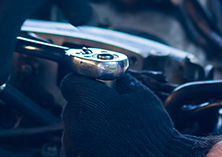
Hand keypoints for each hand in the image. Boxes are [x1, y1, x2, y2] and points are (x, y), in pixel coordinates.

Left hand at [61, 74, 213, 156]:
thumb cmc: (150, 131)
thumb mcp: (141, 95)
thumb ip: (121, 82)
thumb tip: (114, 77)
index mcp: (88, 102)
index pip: (71, 81)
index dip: (85, 79)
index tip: (97, 82)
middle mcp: (74, 124)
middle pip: (74, 104)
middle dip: (90, 103)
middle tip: (112, 107)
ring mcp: (74, 145)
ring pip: (76, 125)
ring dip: (90, 123)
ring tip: (114, 128)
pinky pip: (80, 143)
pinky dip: (91, 140)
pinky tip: (111, 141)